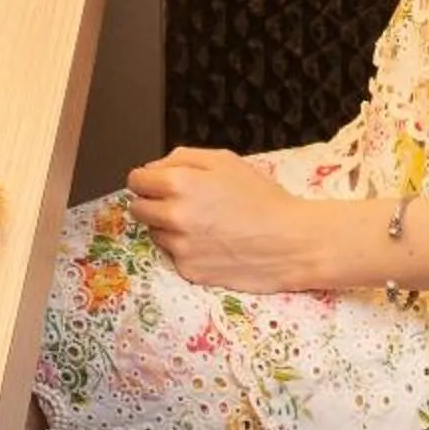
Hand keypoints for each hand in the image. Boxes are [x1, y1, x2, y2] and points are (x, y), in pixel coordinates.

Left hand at [126, 148, 319, 293]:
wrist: (292, 241)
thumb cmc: (263, 198)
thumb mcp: (225, 161)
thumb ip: (182, 158)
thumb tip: (152, 168)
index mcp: (179, 184)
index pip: (135, 181)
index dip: (147, 180)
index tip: (157, 184)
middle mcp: (174, 216)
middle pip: (138, 209)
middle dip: (153, 204)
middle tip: (179, 204)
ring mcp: (180, 247)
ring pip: (154, 234)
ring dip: (168, 228)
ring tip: (202, 225)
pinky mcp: (189, 271)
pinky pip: (173, 256)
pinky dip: (185, 250)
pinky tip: (212, 244)